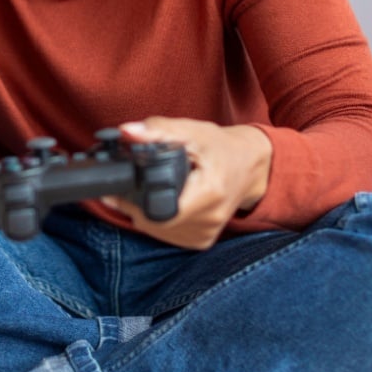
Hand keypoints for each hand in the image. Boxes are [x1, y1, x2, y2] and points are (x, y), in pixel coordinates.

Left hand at [100, 117, 272, 249]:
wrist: (250, 166)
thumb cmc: (222, 147)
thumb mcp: (192, 132)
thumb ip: (158, 131)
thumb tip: (126, 131)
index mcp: (209, 193)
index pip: (159, 209)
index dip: (133, 201)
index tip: (120, 187)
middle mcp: (210, 219)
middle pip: (154, 223)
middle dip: (133, 206)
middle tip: (126, 187)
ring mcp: (206, 234)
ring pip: (158, 233)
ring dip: (143, 215)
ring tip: (145, 191)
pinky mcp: (202, 241)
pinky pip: (169, 237)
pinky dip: (158, 222)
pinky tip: (160, 204)